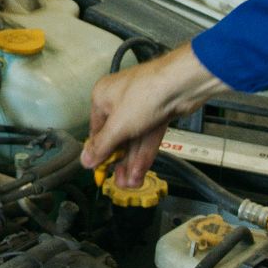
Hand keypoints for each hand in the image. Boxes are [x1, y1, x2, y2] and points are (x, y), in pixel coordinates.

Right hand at [82, 46, 228, 188]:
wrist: (181, 84)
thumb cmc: (145, 93)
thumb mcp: (117, 126)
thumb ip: (101, 146)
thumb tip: (86, 159)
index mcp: (103, 97)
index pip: (96, 130)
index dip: (99, 152)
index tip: (101, 170)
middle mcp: (120, 101)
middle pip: (117, 137)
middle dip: (119, 162)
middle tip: (119, 182)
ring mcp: (141, 108)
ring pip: (134, 140)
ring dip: (132, 163)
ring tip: (130, 183)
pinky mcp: (158, 114)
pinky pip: (147, 138)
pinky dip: (144, 155)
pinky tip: (139, 172)